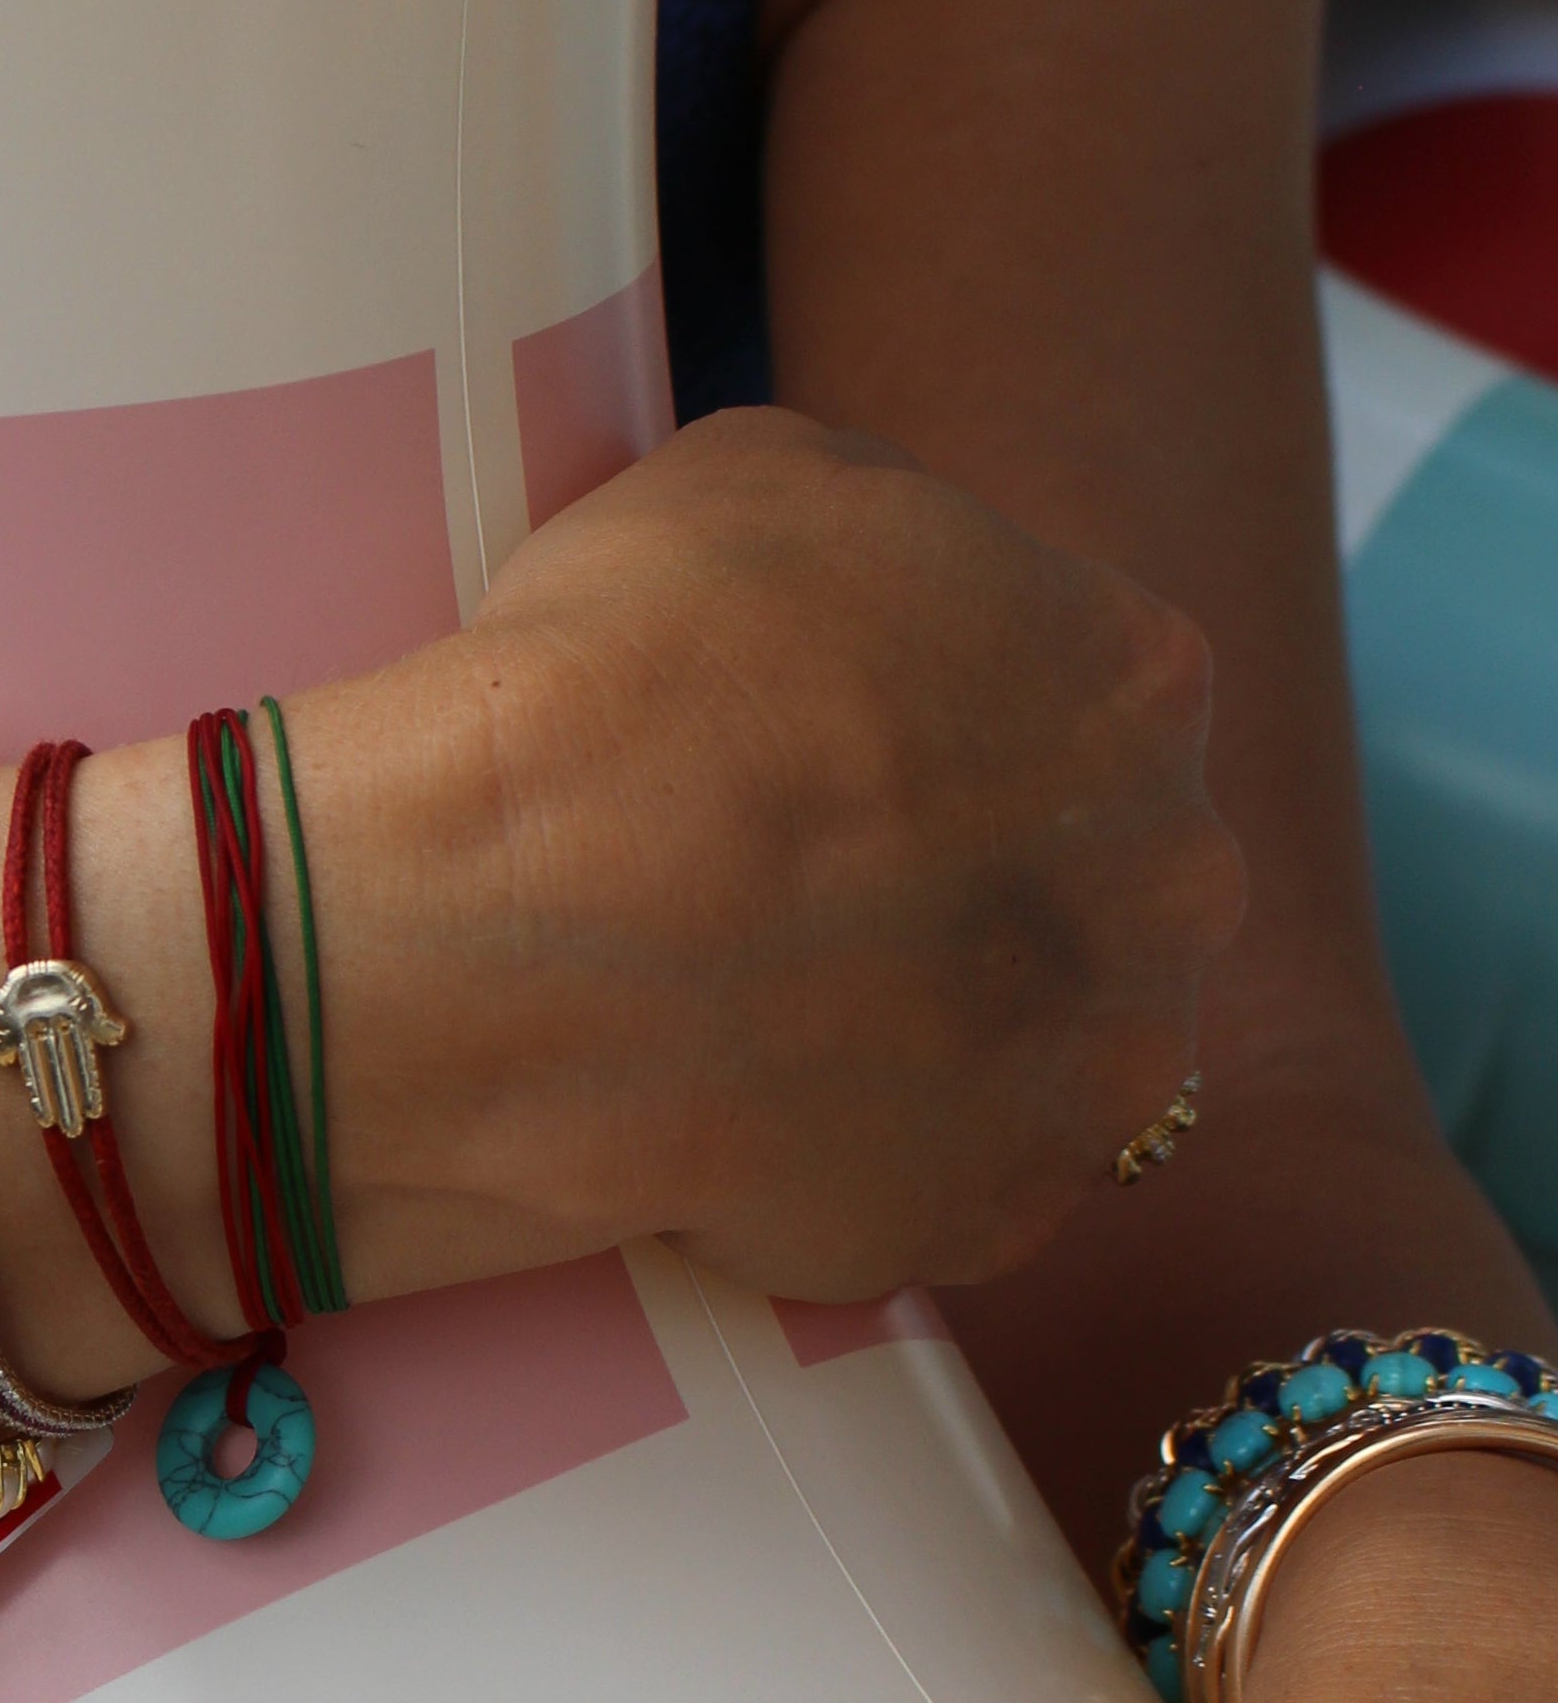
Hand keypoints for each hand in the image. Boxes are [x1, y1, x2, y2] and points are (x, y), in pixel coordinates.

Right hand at [416, 408, 1242, 1299]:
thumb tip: (872, 594)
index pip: (1087, 692)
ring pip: (1043, 1049)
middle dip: (983, 886)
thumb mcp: (750, 479)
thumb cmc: (627, 678)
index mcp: (1136, 680)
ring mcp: (1098, 1076)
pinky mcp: (1000, 1222)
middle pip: (1098, 882)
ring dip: (945, 1034)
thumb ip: (879, 532)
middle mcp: (1169, 885)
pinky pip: (948, 1186)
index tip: (849, 753)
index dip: (956, 719)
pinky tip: (756, 1114)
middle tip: (820, 894)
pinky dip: (868, 1159)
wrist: (533, 931)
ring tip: (780, 1020)